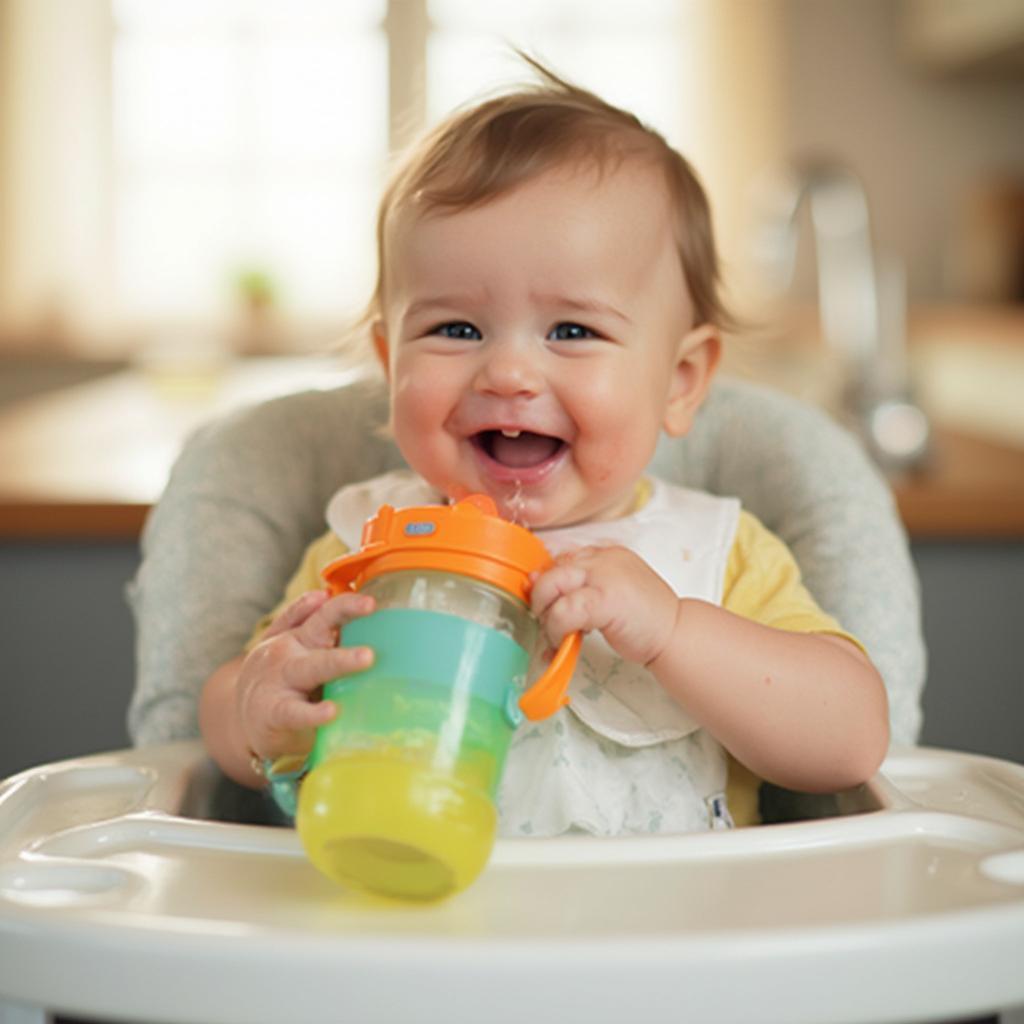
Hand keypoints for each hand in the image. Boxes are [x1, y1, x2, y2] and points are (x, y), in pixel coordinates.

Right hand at [235, 589, 374, 762]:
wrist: (238, 722)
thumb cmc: (276, 681)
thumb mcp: (287, 647)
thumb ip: (305, 621)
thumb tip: (325, 594)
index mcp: (297, 635)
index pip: (323, 613)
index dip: (346, 604)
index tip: (372, 601)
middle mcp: (286, 651)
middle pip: (317, 628)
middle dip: (343, 614)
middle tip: (371, 607)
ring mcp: (278, 680)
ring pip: (311, 667)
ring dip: (339, 660)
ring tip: (366, 658)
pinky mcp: (274, 713)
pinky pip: (295, 711)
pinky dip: (313, 712)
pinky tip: (332, 711)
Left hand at [530, 545, 678, 665]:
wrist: (676, 634)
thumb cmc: (645, 619)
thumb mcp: (610, 592)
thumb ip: (581, 586)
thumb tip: (536, 582)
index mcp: (605, 554)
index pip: (560, 560)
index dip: (549, 586)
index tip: (552, 606)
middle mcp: (602, 559)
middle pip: (550, 571)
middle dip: (540, 599)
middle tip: (550, 622)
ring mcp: (603, 576)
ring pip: (550, 587)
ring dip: (546, 617)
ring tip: (559, 634)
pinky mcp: (604, 599)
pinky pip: (563, 611)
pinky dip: (556, 629)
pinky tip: (566, 641)